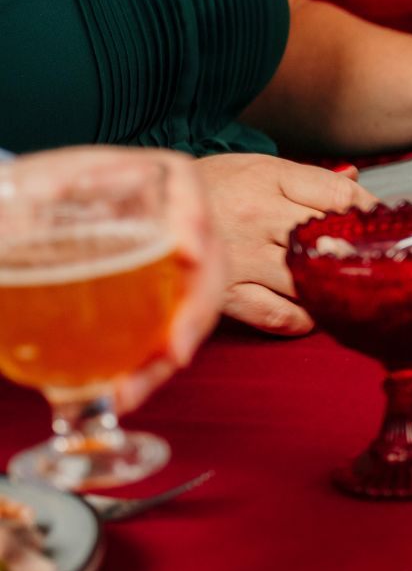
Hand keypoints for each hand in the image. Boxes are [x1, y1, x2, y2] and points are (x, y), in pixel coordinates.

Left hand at [10, 147, 224, 412]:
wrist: (47, 218)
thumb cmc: (54, 189)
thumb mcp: (47, 177)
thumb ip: (47, 183)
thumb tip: (44, 193)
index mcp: (160, 180)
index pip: (188, 191)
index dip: (193, 220)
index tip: (187, 252)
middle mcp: (181, 226)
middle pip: (208, 267)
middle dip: (194, 316)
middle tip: (174, 352)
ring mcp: (178, 269)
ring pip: (193, 314)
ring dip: (165, 359)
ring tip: (127, 393)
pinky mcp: (164, 304)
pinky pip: (168, 338)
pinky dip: (147, 370)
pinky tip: (119, 393)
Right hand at [196, 154, 372, 335]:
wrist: (150, 206)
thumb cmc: (214, 186)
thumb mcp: (261, 167)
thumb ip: (311, 181)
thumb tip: (357, 183)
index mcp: (270, 179)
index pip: (339, 197)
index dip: (371, 213)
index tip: (384, 226)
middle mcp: (258, 217)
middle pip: (330, 239)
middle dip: (359, 254)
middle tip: (379, 265)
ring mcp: (243, 257)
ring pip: (309, 281)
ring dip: (334, 290)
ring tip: (348, 292)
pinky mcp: (226, 292)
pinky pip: (278, 316)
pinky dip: (303, 320)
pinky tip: (313, 314)